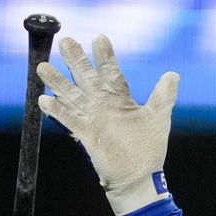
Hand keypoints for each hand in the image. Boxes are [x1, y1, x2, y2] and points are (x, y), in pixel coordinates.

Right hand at [37, 35, 179, 215]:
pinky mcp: (88, 136)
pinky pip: (70, 121)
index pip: (111, 72)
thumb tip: (173, 75)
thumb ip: (163, 96)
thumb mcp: (158, 118)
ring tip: (43, 66)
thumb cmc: (149, 148)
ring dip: (58, 82)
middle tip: (66, 41)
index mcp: (120, 99)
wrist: (140, 177)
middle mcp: (104, 106)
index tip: (99, 37)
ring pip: (72, 96)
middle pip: (87, 79)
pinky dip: (58, 111)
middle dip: (76, 61)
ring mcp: (94, 119)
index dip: (105, 56)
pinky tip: (44, 100)